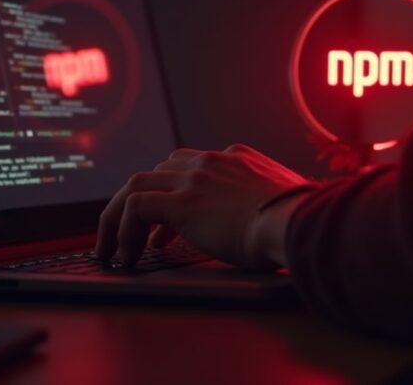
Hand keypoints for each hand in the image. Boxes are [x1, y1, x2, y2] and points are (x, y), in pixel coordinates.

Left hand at [95, 144, 311, 269]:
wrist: (298, 221)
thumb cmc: (301, 221)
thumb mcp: (287, 202)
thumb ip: (271, 202)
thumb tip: (276, 219)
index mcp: (237, 158)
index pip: (190, 164)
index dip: (173, 192)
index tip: (167, 226)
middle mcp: (211, 161)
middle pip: (158, 170)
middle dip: (141, 201)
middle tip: (132, 233)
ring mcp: (194, 179)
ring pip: (135, 185)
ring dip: (117, 216)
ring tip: (111, 247)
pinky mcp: (181, 202)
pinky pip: (134, 209)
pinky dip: (122, 229)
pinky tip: (126, 254)